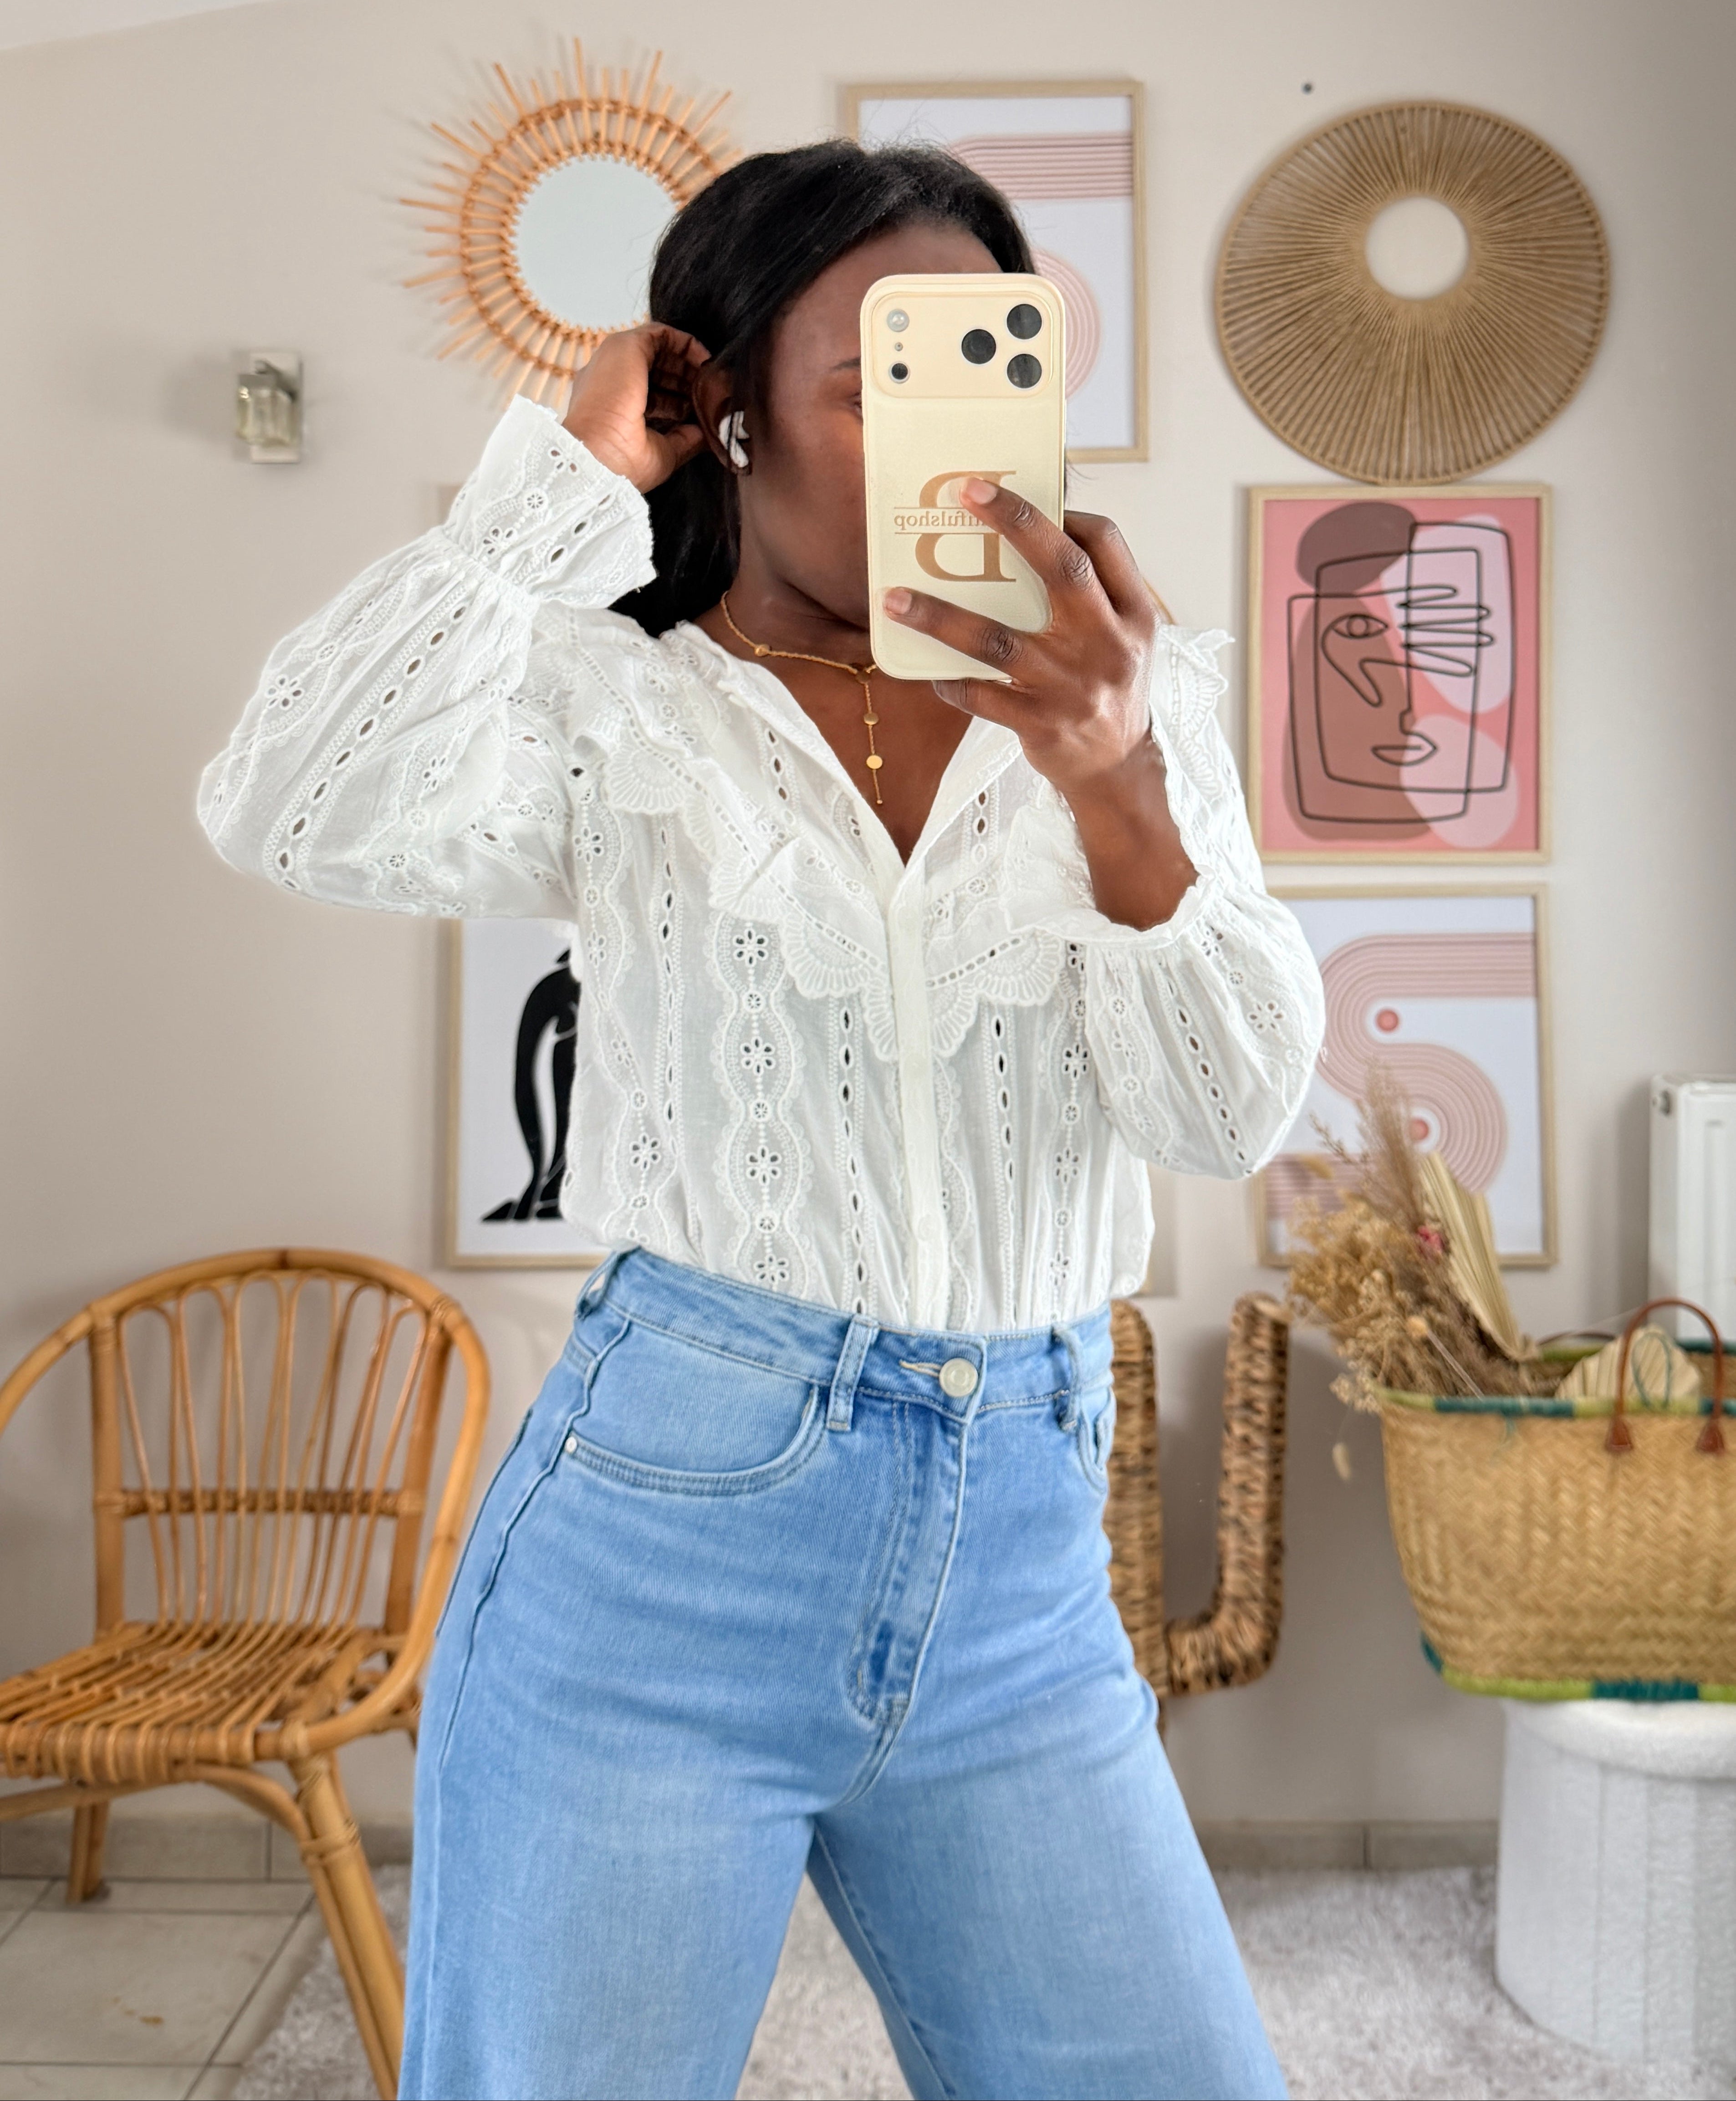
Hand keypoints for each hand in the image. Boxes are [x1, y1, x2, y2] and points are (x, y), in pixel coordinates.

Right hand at [561, 323, 711, 492]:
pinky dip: (687, 344)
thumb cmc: (619, 465)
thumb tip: (706, 433)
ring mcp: (614, 362)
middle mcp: (608, 381)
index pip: (649, 395)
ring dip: (687, 363)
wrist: (596, 458)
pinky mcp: (625, 346)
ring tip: (711, 380)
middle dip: (685, 380)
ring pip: (658, 351)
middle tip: (710, 393)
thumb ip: (684, 439)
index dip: (677, 400)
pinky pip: (661, 333)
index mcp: (609, 406)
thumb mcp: (661, 454)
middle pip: (654, 371)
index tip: (699, 410)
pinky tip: (705, 362)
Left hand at [884, 481, 1195, 928]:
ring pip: (997, 640)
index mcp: (1133, 614)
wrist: (1117, 769)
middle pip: (1062, 570)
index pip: (1105, 542)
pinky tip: (928, 669)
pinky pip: (980, 696)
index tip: (1013, 494)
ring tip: (893, 598)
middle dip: (1016, 524)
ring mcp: (1071, 685)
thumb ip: (1094, 590)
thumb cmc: (1109, 686)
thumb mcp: (1124, 635)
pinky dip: (949, 681)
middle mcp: (1107, 644)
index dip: (1063, 511)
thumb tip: (1038, 530)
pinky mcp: (1041, 723)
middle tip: (966, 491)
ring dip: (939, 616)